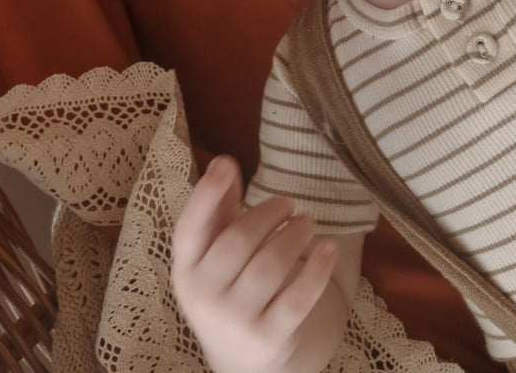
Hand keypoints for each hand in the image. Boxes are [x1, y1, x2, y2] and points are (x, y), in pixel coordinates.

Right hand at [171, 155, 338, 372]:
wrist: (239, 358)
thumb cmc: (228, 286)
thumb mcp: (215, 253)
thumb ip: (219, 208)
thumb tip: (223, 162)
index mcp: (187, 269)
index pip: (188, 229)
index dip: (205, 196)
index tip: (227, 166)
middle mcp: (204, 298)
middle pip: (237, 243)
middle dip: (267, 214)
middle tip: (289, 203)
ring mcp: (235, 322)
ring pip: (268, 267)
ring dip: (294, 236)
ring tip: (307, 222)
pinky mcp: (268, 339)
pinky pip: (297, 299)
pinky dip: (317, 270)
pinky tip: (328, 249)